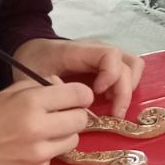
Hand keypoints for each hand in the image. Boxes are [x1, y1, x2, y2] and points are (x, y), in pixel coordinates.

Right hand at [0, 79, 94, 164]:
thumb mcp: (9, 93)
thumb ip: (40, 86)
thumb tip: (65, 87)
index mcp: (32, 102)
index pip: (79, 94)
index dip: (82, 95)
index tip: (77, 98)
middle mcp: (39, 127)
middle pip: (82, 119)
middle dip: (75, 115)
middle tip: (62, 116)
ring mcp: (39, 152)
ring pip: (73, 140)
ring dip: (64, 135)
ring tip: (44, 133)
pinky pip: (55, 158)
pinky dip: (48, 153)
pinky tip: (30, 150)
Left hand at [13, 38, 143, 117]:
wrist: (31, 51)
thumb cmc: (31, 64)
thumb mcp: (31, 78)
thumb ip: (49, 91)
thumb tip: (71, 105)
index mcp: (78, 50)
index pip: (109, 55)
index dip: (110, 75)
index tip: (96, 93)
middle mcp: (97, 51)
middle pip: (128, 64)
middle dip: (125, 91)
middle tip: (113, 113)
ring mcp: (105, 57)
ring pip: (134, 67)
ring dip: (129, 89)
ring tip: (114, 107)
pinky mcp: (108, 66)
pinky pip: (128, 72)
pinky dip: (126, 88)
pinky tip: (110, 102)